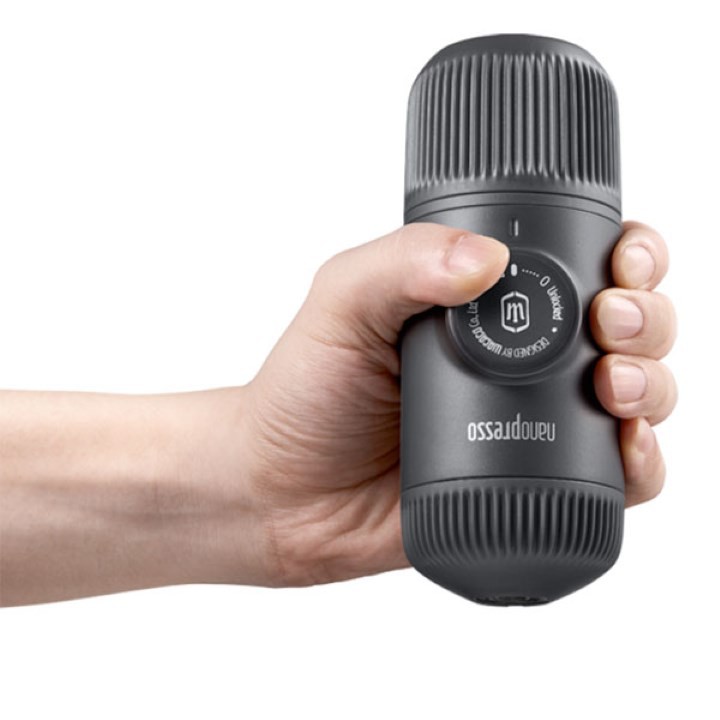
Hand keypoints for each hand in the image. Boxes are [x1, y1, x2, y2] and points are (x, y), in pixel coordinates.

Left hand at [241, 221, 677, 587]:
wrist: (284, 495)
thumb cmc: (305, 394)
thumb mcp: (342, 304)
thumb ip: (403, 262)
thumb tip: (489, 260)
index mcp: (482, 304)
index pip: (579, 263)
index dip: (626, 253)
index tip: (625, 257)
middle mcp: (518, 359)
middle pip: (625, 325)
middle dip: (646, 317)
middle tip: (610, 324)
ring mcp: (530, 422)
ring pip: (634, 393)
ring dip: (653, 383)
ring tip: (614, 387)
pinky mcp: (530, 486)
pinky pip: (613, 476)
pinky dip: (643, 464)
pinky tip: (628, 451)